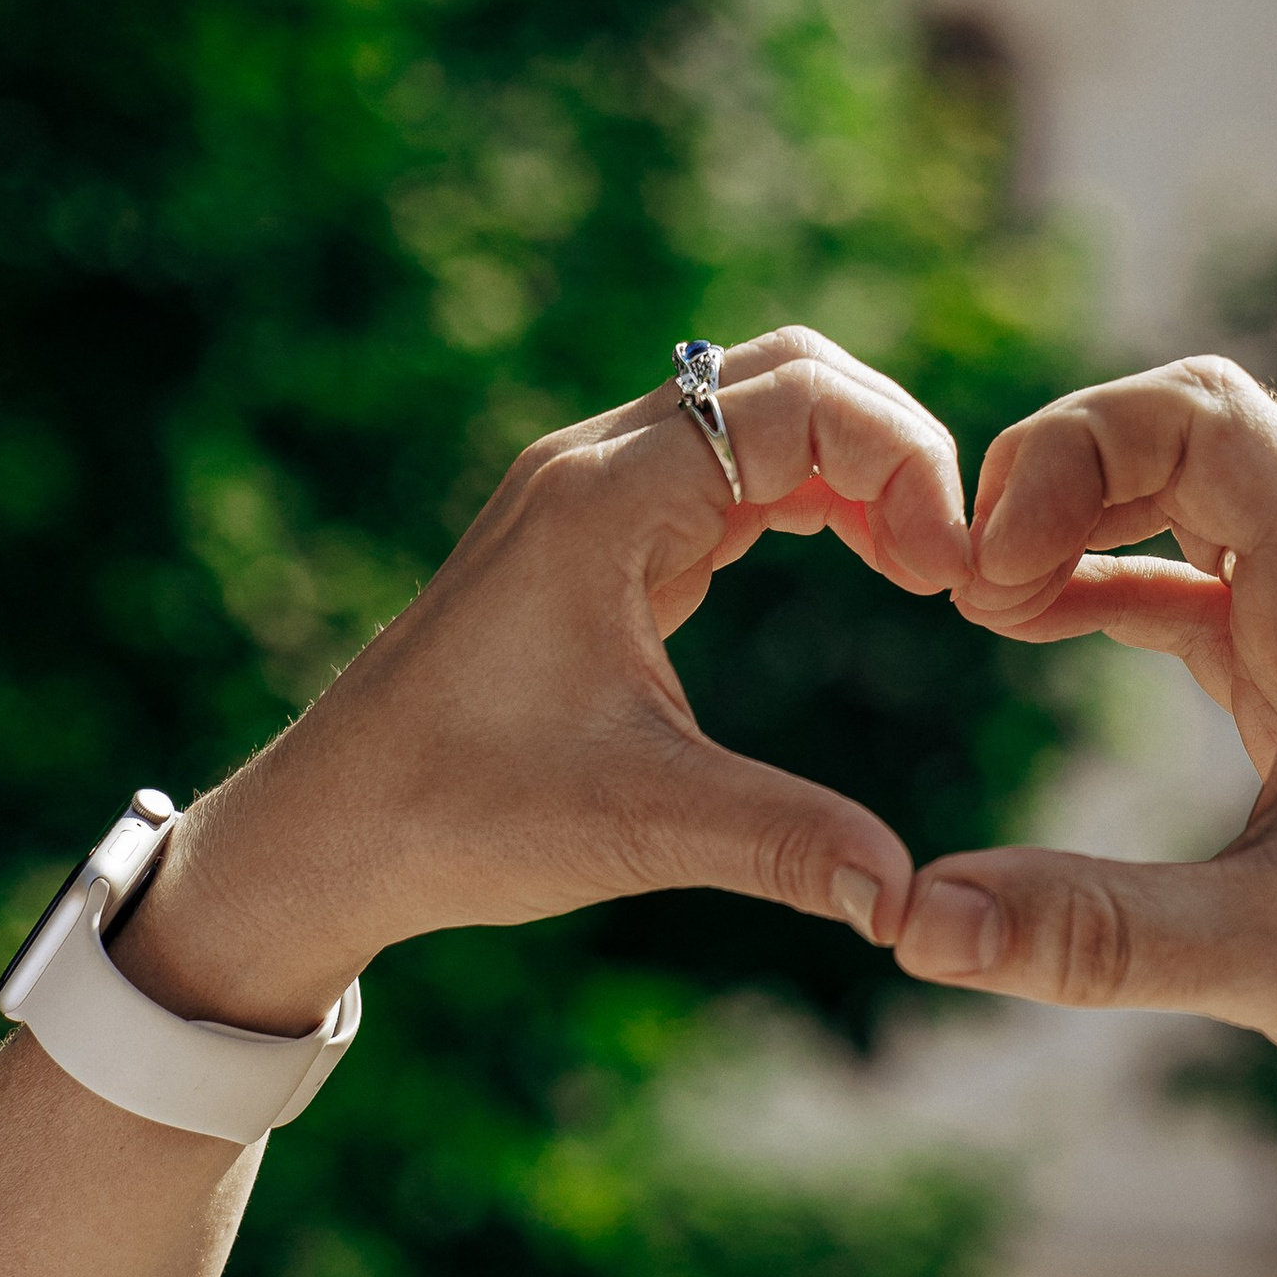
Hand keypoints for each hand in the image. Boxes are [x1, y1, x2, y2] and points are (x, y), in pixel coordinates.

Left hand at [119, 327, 967, 1033]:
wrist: (330, 829)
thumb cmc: (459, 815)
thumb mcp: (640, 827)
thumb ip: (785, 845)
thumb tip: (911, 902)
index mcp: (603, 502)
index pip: (797, 401)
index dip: (903, 463)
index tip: (947, 577)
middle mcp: (594, 467)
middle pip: (785, 374)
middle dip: (891, 445)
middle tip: (945, 564)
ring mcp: (589, 493)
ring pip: (755, 409)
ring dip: (852, 465)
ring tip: (918, 566)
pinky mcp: (594, 534)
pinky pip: (723, 466)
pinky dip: (805, 494)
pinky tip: (858, 563)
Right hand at [890, 356, 1276, 1185]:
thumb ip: (1102, 935)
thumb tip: (914, 919)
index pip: (1206, 416)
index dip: (1073, 453)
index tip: (988, 577)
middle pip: (1193, 441)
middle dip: (1062, 478)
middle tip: (965, 585)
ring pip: (1202, 522)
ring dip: (1088, 535)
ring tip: (985, 609)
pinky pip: (1214, 606)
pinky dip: (1121, 600)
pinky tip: (1047, 644)